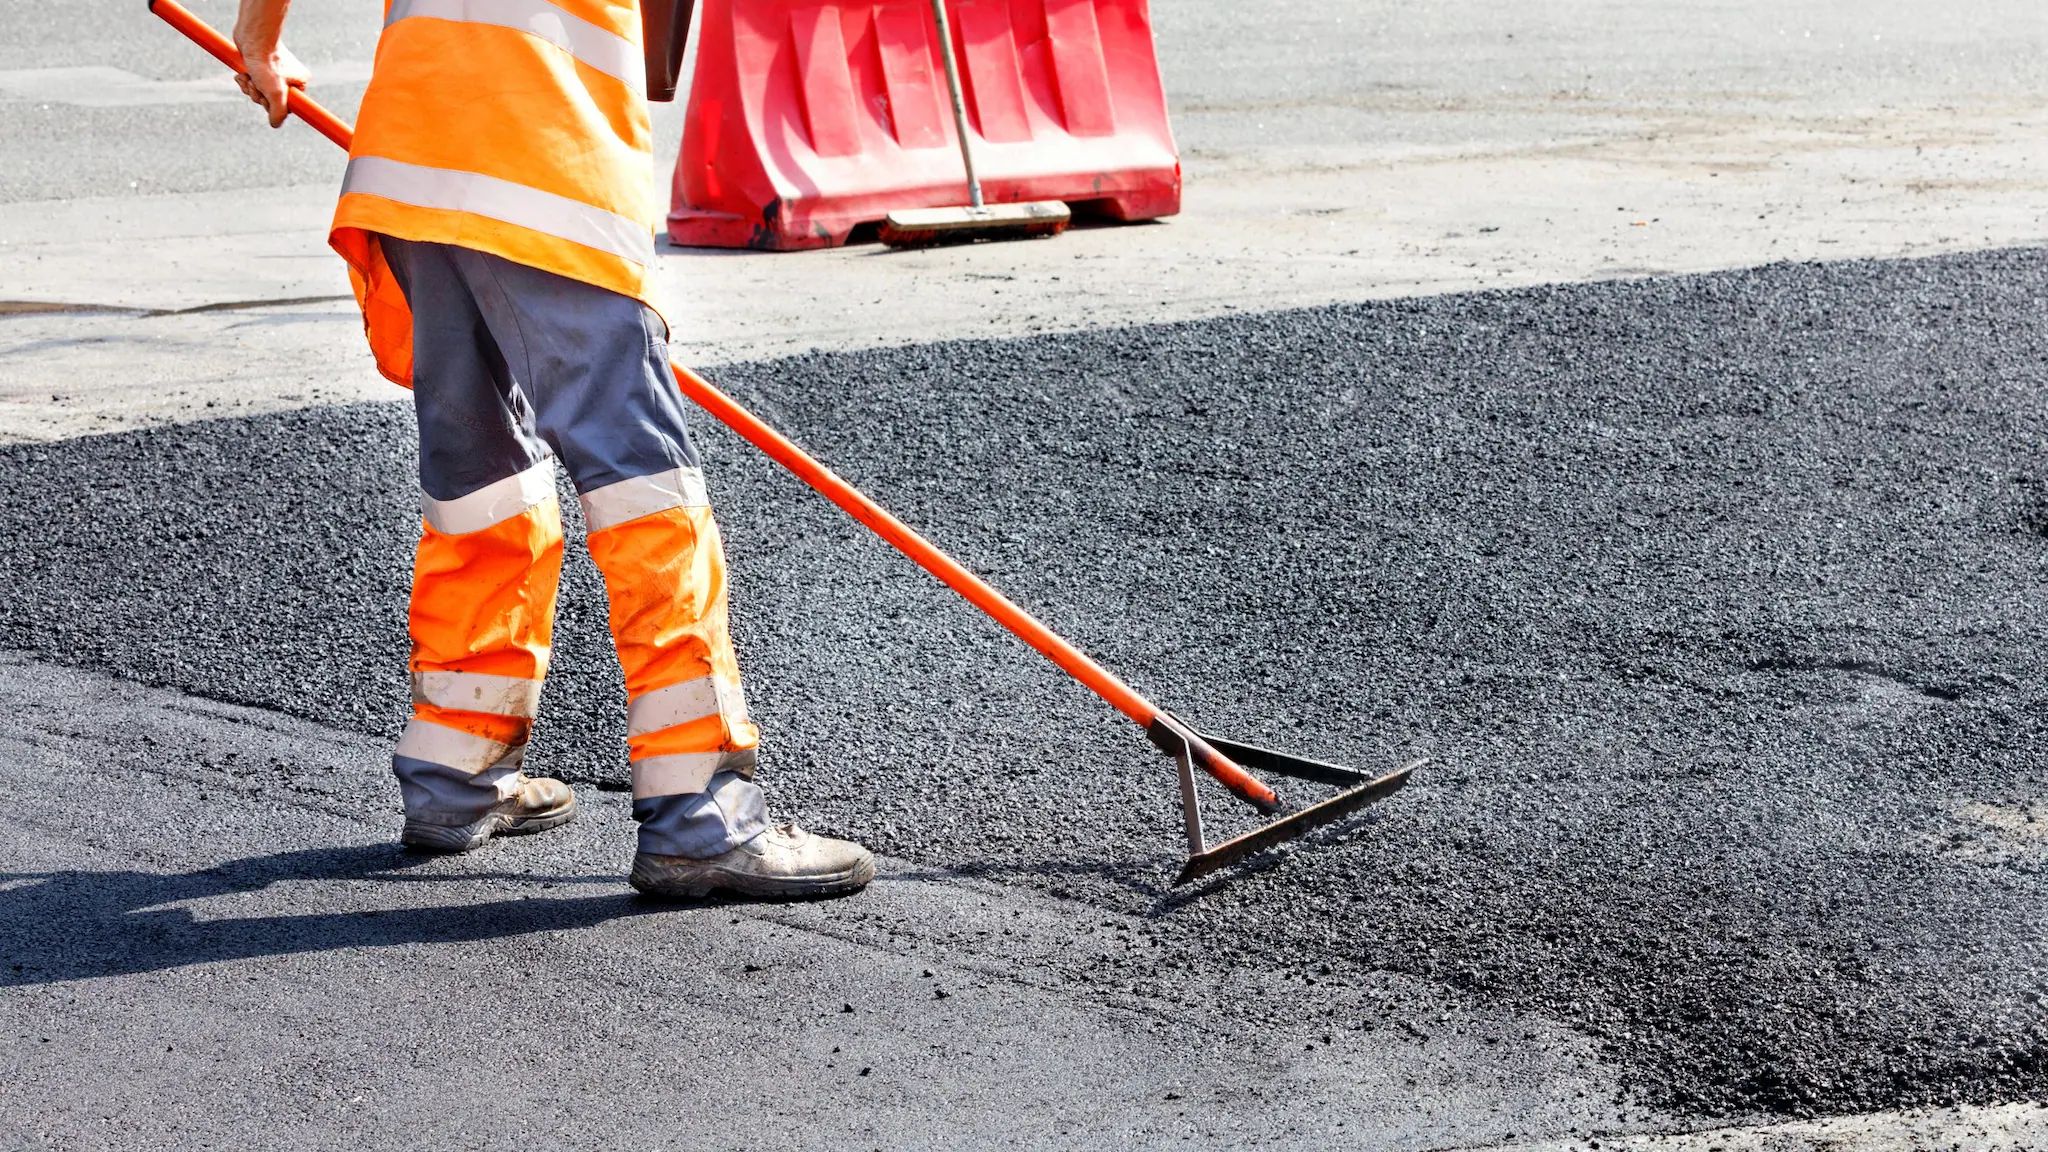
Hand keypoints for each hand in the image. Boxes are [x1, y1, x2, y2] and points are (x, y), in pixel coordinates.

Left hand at [231, 0, 303, 128]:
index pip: (287, 107)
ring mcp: (275, 72)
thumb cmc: (266, 62)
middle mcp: (289, 78)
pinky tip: (242, 74)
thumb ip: (278, 113)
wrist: (252, 36)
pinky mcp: (261, 67)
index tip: (267, 99)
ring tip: (248, 76)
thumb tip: (275, 124)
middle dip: (258, 95)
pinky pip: (253, 83)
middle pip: (272, 100)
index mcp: (300, 83)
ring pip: (260, 92)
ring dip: (250, 88)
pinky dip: (245, 81)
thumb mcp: (275, 93)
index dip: (273, 107)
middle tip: (256, 85)